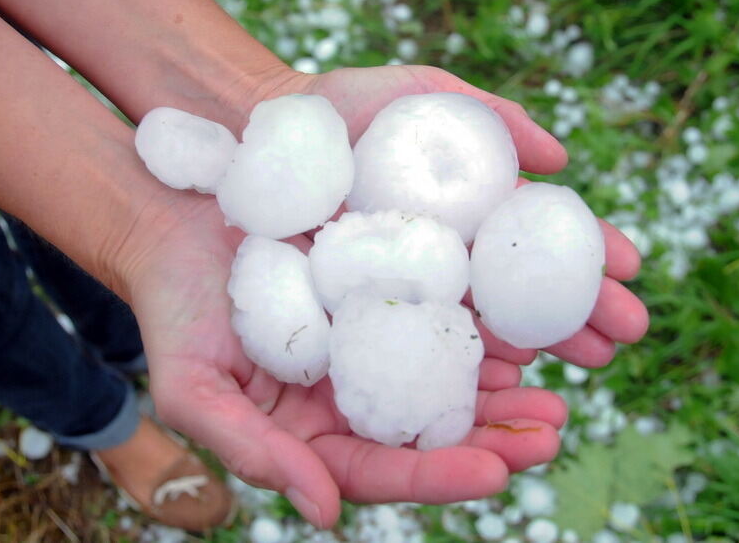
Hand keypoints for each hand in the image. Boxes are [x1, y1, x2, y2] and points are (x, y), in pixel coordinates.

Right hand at [124, 65, 647, 528]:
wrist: (174, 225)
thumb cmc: (175, 310)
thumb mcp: (194, 392)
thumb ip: (254, 456)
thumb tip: (328, 516)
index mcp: (316, 428)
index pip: (386, 466)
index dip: (440, 473)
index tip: (496, 471)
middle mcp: (357, 385)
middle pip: (435, 423)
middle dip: (498, 433)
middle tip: (550, 431)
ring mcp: (378, 331)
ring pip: (455, 365)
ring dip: (513, 376)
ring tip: (564, 384)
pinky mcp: (394, 275)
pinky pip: (449, 297)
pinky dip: (492, 310)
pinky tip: (532, 315)